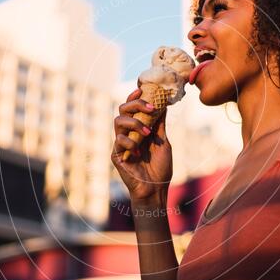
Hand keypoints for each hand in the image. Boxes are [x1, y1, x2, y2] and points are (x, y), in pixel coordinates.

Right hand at [111, 88, 171, 202]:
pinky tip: (138, 152)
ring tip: (147, 133)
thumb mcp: (163, 142)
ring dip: (134, 123)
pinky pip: (118, 141)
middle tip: (150, 108)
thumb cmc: (160, 168)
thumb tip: (163, 104)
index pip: (132, 108)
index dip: (135, 98)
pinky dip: (130, 143)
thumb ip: (160, 124)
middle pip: (123, 110)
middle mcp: (128, 133)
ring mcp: (121, 143)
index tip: (143, 90)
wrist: (155, 189)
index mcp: (138, 129)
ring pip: (118, 121)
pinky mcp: (116, 154)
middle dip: (135, 104)